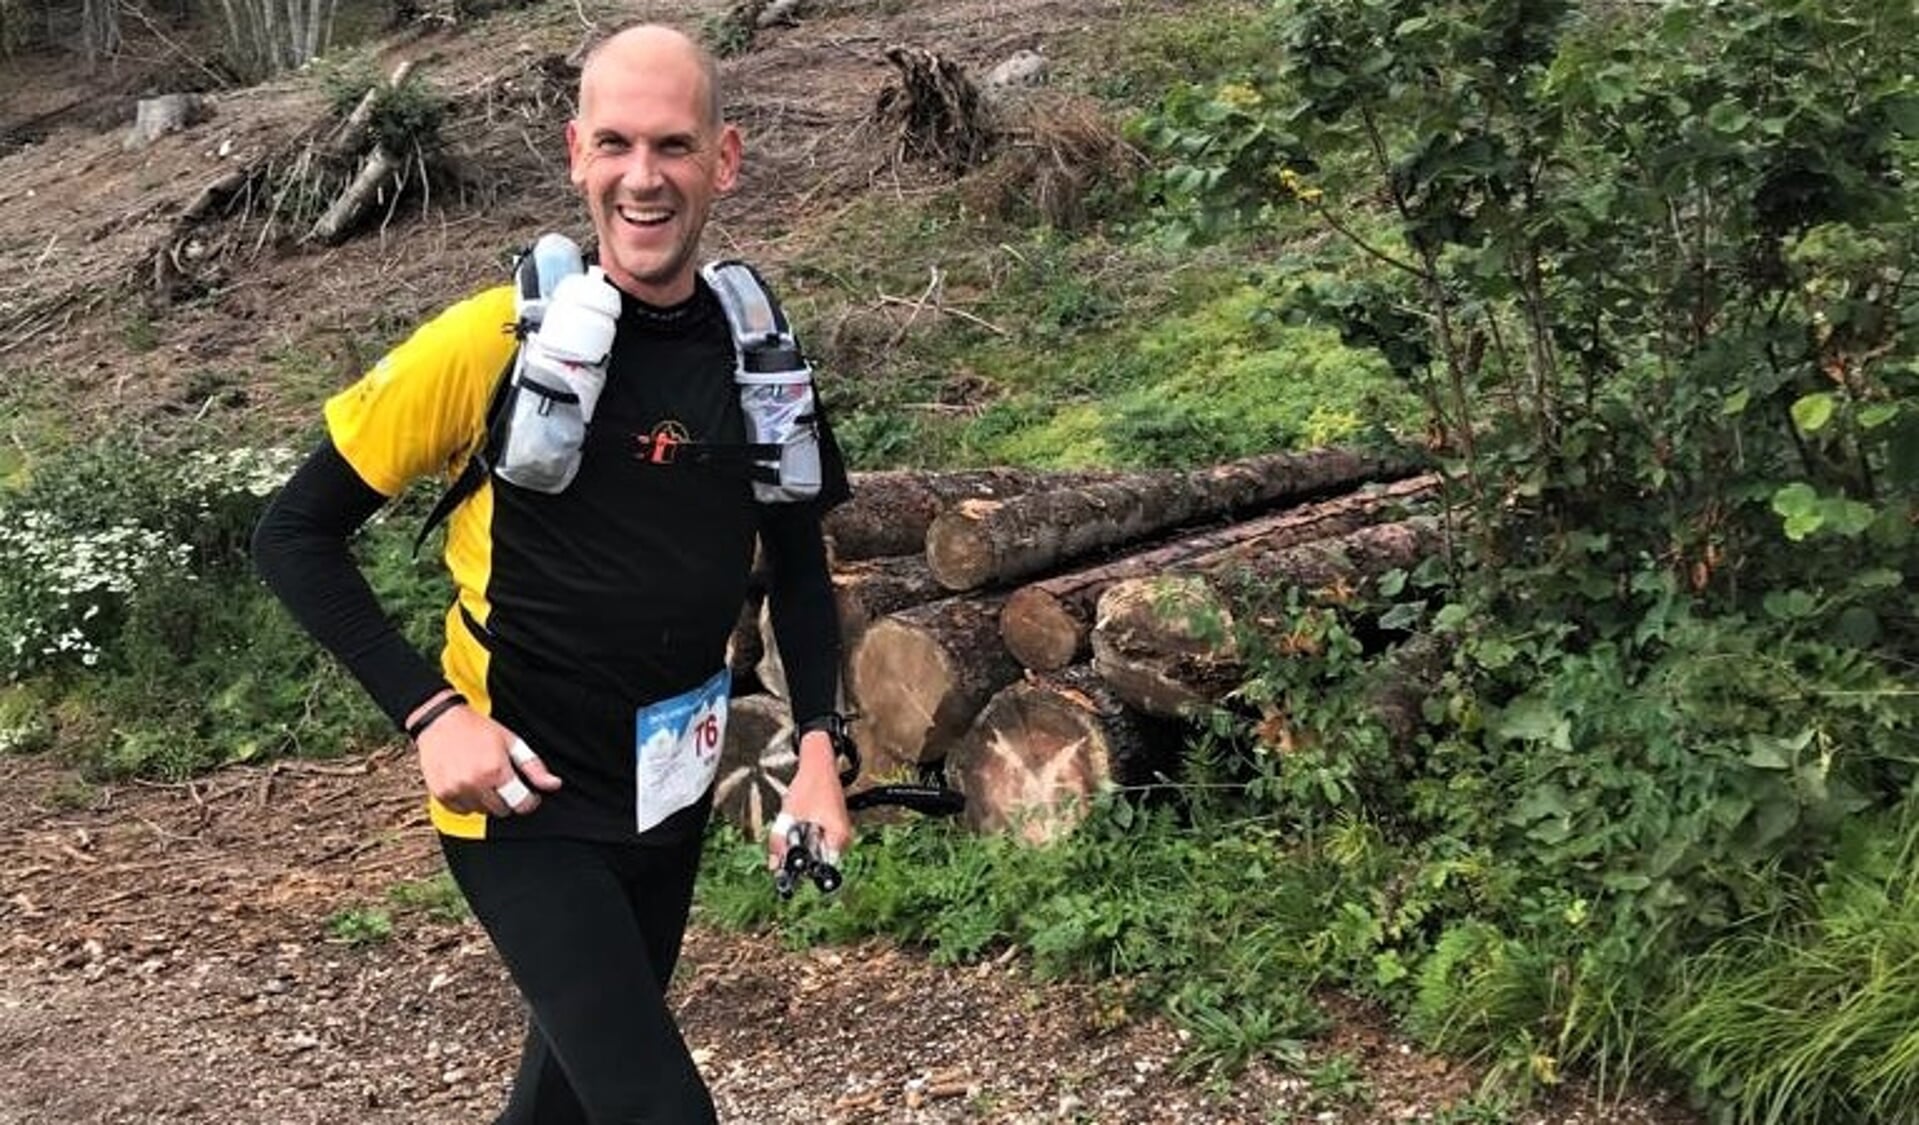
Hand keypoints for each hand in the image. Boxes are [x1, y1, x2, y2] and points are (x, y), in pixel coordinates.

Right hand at [408, 694, 562, 816]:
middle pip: (502, 810)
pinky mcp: (441, 794)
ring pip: (482, 812)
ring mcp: (456, 790)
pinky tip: (468, 782)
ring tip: (482, 777)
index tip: (529, 795)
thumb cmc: (478, 729)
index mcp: (495, 770)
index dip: (530, 801)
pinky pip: (462, 811)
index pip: (521, 803)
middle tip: (502, 780)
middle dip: (507, 798)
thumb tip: (554, 784)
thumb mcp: (512, 742)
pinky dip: (468, 801)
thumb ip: (534, 767)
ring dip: (487, 800)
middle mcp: (475, 783)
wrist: (440, 721)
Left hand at [767, 728, 852, 869]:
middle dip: (799, 858)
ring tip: (793, 827)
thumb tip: (774, 867)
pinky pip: (820, 842)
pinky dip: (806, 838)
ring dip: (802, 847)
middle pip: (819, 862)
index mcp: (837, 837)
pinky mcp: (836, 829)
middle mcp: (844, 839)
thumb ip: (779, 843)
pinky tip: (799, 824)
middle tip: (786, 844)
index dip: (803, 871)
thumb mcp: (788, 816)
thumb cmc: (809, 786)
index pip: (822, 868)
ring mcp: (841, 834)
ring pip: (818, 852)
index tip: (788, 871)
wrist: (819, 764)